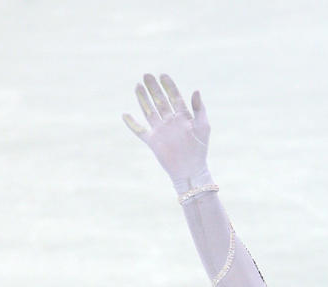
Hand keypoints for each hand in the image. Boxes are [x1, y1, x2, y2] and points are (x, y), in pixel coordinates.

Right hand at [123, 73, 211, 189]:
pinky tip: (125, 115)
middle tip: (147, 75)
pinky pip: (139, 131)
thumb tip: (195, 90)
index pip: (174, 97)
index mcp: (182, 116)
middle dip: (153, 88)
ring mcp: (160, 130)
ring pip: (149, 111)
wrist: (191, 171)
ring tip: (138, 86)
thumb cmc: (200, 150)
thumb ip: (199, 109)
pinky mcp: (153, 141)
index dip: (169, 86)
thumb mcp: (203, 127)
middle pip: (160, 100)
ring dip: (143, 99)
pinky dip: (132, 124)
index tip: (163, 75)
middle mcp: (170, 121)